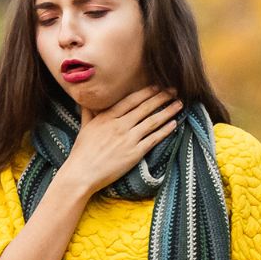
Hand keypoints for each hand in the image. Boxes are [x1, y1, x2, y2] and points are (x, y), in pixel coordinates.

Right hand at [56, 85, 182, 196]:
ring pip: (152, 121)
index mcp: (107, 117)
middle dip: (162, 97)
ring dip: (167, 111)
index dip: (147, 92)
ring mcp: (128, 139)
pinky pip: (153, 139)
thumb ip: (89, 112)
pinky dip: (165, 131)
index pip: (131, 100)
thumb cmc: (82, 152)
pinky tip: (174, 124)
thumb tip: (86, 99)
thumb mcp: (85, 127)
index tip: (158, 85)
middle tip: (174, 90)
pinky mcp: (134, 153)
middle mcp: (119, 125)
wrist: (81, 174)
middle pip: (145, 108)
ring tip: (179, 104)